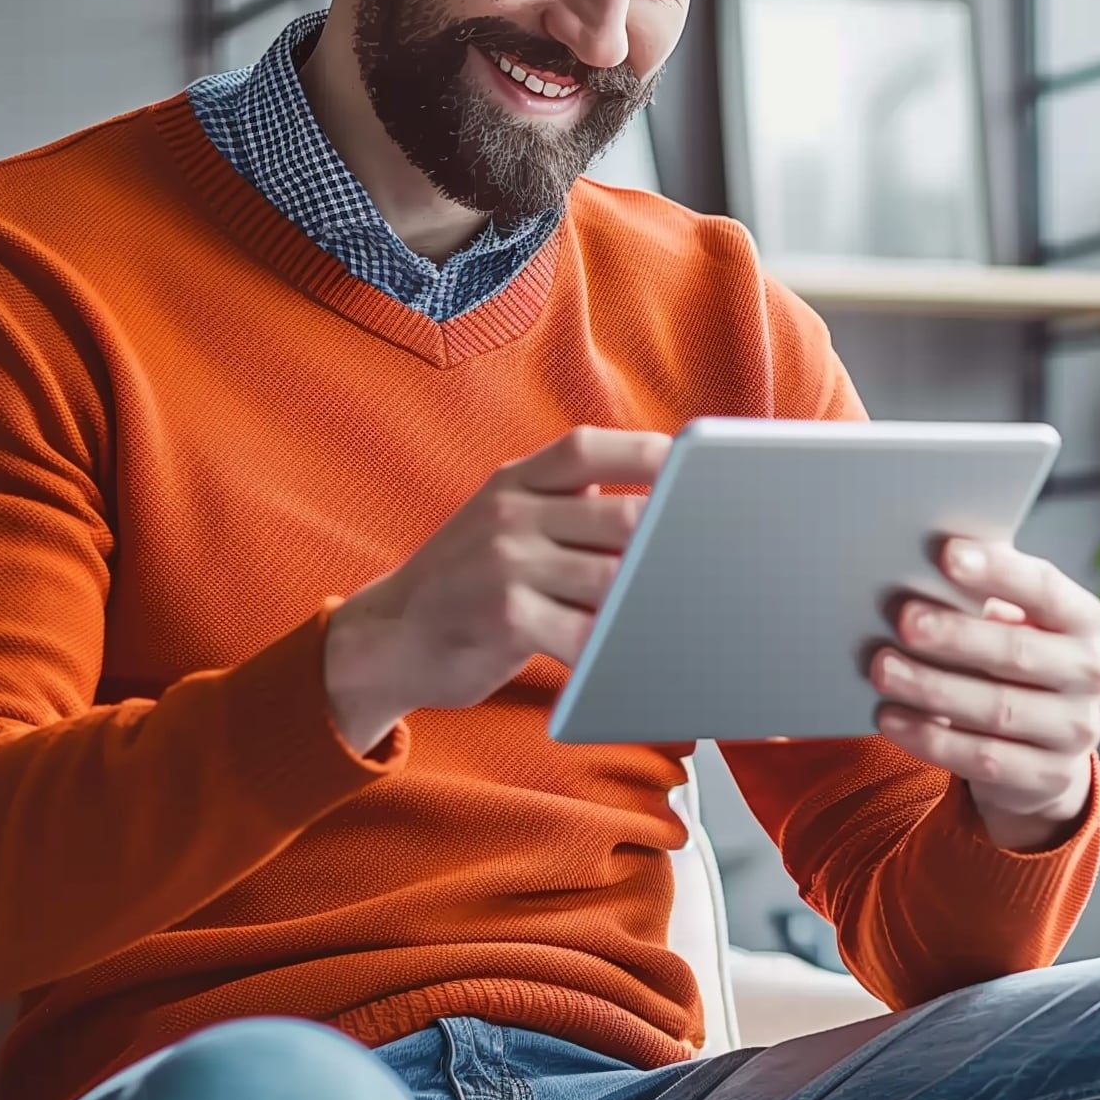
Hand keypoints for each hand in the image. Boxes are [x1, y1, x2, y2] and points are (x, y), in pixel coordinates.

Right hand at [324, 427, 669, 753]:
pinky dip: (620, 643)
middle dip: (671, 538)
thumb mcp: (503, 522)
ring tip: (692, 608)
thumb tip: (658, 505)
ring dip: (655, 596)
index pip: (588, 449)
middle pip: (618, 514)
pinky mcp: (505, 618)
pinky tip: (643, 650)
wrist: (387, 639)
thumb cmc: (466, 583)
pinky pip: (584, 630)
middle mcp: (508, 513)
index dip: (647, 453)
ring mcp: (504, 564)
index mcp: (513, 480)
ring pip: (611, 574)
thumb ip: (565, 507)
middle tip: (712, 557)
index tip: (697, 466)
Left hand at [869, 537, 1099, 851]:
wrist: (1043, 749)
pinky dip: (931, 739)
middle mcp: (1091, 673)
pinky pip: (983, 759)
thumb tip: (920, 558)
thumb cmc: (1012, 661)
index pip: (1044, 588)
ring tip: (882, 669)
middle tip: (902, 620)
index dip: (998, 571)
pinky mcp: (1049, 777)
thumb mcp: (1011, 623)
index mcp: (1084, 620)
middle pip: (1017, 653)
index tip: (946, 554)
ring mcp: (1075, 730)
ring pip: (997, 709)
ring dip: (933, 688)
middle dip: (955, 636)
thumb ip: (981, 594)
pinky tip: (891, 718)